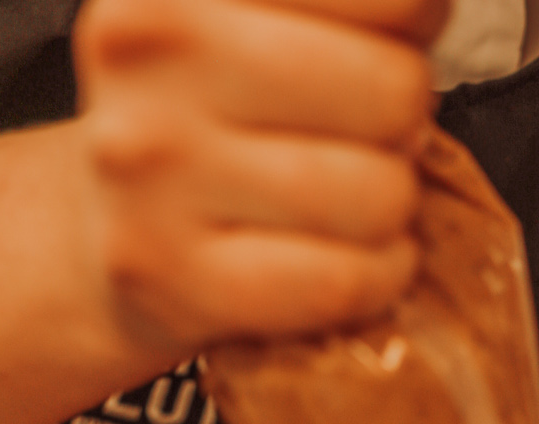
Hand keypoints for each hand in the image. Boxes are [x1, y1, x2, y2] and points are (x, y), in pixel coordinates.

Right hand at [72, 0, 446, 359]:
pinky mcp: (171, 276)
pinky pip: (343, 281)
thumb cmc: (213, 117)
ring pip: (376, 194)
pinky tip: (359, 261)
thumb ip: (355, 9)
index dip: (414, 24)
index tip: (388, 45)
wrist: (107, 228)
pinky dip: (380, 277)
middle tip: (368, 138)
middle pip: (394, 90)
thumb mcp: (261, 23)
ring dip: (394, 209)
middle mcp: (151, 49)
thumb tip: (431, 8)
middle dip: (406, 124)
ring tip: (356, 202)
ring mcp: (151, 168)